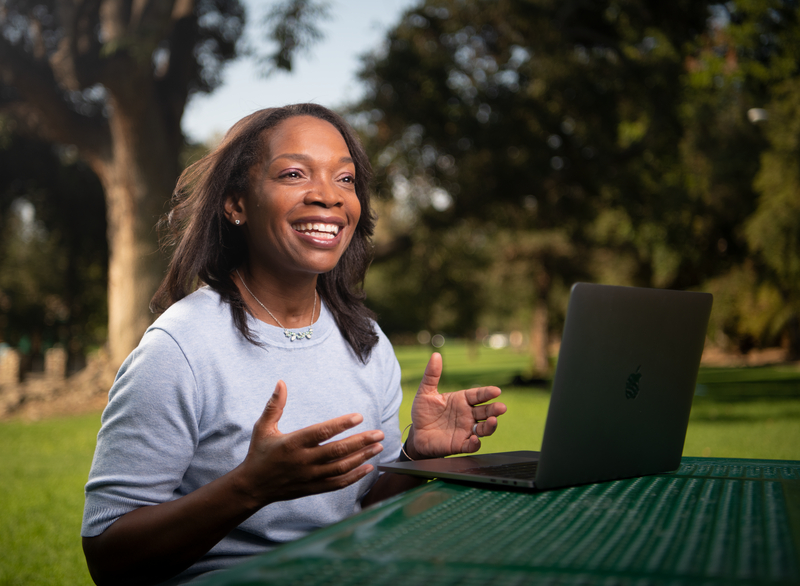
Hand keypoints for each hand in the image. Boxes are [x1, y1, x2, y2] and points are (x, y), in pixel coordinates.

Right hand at [232, 380, 383, 507]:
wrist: (252, 486)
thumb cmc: (259, 453)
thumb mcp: (263, 427)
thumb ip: (275, 405)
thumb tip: (281, 382)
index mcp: (292, 443)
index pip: (321, 432)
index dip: (341, 425)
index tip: (358, 416)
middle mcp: (303, 461)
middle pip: (337, 451)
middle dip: (361, 442)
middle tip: (379, 433)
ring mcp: (309, 476)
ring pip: (341, 468)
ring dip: (362, 457)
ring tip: (379, 447)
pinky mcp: (313, 488)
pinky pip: (337, 484)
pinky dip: (355, 477)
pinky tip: (369, 468)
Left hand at [407, 353, 506, 458]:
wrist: (416, 434)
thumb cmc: (423, 412)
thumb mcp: (425, 392)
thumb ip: (431, 375)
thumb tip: (435, 355)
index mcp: (462, 400)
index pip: (478, 395)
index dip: (487, 393)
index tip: (496, 391)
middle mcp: (467, 415)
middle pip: (485, 411)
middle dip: (494, 409)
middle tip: (501, 407)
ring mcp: (466, 430)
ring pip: (483, 428)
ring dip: (490, 426)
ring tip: (492, 421)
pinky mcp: (460, 444)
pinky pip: (471, 445)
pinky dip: (475, 443)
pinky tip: (474, 439)